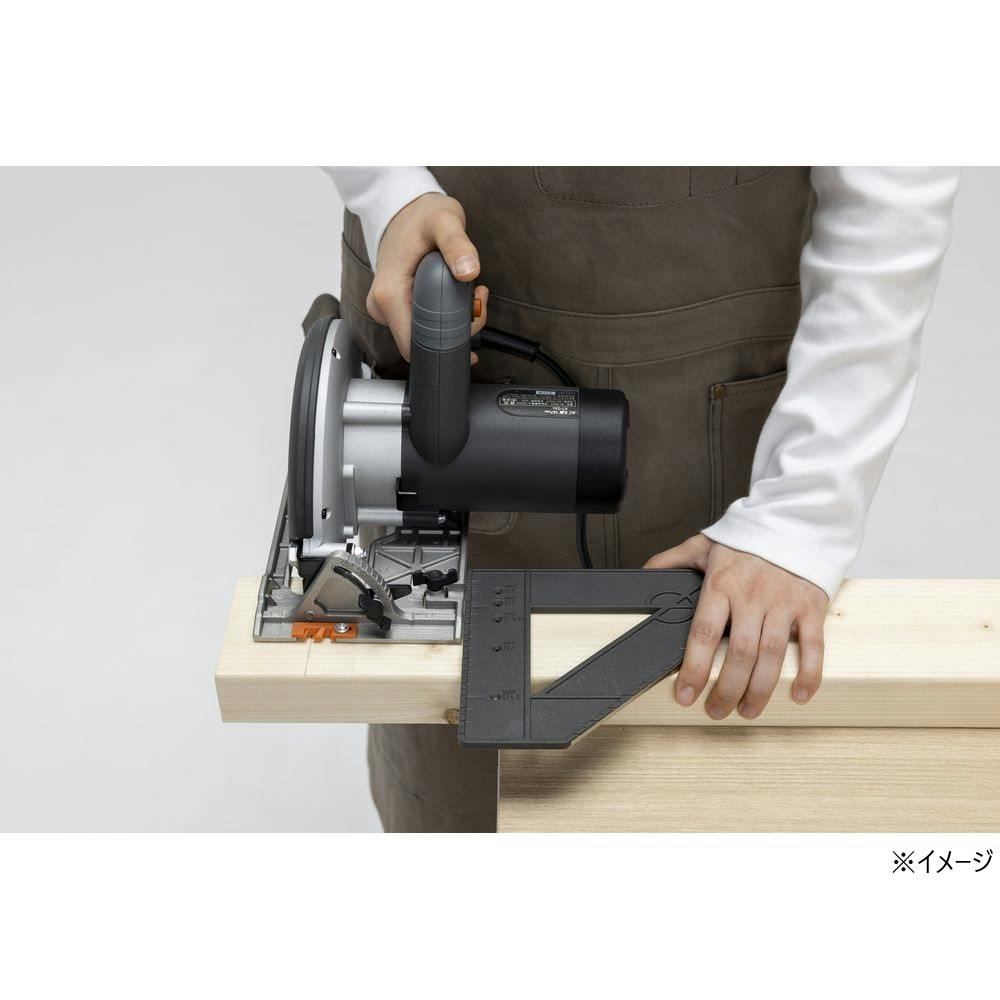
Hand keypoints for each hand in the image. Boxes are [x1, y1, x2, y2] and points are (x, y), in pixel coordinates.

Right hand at [366, 192, 488, 359]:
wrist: (404, 210)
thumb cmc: (421, 216)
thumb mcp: (443, 221)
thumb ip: (457, 244)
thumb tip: (469, 271)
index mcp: (389, 295)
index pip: (413, 346)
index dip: (446, 345)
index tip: (471, 321)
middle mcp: (382, 307)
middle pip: (422, 344)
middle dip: (456, 331)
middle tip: (476, 301)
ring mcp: (388, 309)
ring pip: (424, 336)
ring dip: (454, 324)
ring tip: (470, 294)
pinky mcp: (396, 308)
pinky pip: (422, 325)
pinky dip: (444, 317)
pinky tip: (457, 297)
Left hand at [644, 535, 827, 719]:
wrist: (795, 520)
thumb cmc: (747, 538)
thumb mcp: (703, 544)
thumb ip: (672, 561)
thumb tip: (644, 574)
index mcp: (722, 583)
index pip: (703, 633)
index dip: (695, 669)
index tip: (686, 695)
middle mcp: (752, 595)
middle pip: (738, 653)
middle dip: (727, 689)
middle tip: (716, 711)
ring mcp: (784, 602)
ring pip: (771, 655)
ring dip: (759, 690)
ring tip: (747, 711)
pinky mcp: (811, 606)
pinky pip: (812, 646)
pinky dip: (808, 674)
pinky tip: (797, 695)